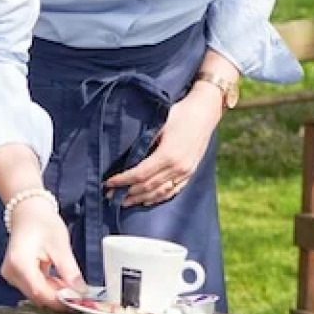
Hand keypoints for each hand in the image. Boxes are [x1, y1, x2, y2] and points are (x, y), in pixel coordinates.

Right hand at [2, 194, 85, 307]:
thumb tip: (81, 292)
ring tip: (71, 282)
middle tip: (79, 292)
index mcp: (20, 263)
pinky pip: (33, 287)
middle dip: (59, 296)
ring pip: (36, 293)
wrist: (28, 211)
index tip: (77, 302)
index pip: (39, 292)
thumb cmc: (42, 222)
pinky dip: (48, 286)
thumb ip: (70, 271)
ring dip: (54, 292)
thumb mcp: (60, 245)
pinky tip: (61, 280)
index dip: (59, 300)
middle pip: (37, 294)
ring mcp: (11, 274)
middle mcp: (11, 272)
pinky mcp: (15, 275)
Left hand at [104, 85, 221, 206]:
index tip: (108, 183)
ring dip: (140, 198)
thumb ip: (146, 142)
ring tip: (124, 202)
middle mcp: (177, 168)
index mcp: (168, 155)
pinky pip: (173, 191)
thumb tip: (129, 157)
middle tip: (110, 196)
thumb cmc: (181, 113)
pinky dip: (158, 197)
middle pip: (148, 186)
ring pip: (159, 192)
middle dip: (127, 192)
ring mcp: (186, 172)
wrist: (206, 112)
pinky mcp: (190, 173)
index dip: (122, 181)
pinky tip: (147, 201)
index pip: (140, 174)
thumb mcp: (160, 124)